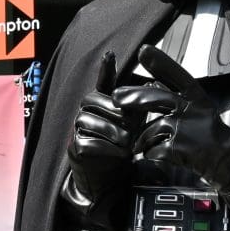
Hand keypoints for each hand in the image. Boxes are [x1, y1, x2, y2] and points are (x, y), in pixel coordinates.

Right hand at [63, 53, 133, 208]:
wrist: (107, 175)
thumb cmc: (120, 146)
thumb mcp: (133, 125)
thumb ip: (138, 108)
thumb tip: (153, 86)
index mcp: (102, 103)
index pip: (102, 82)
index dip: (105, 68)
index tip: (111, 54)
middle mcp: (86, 111)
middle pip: (96, 101)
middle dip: (117, 116)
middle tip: (132, 131)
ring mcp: (77, 128)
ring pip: (92, 121)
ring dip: (115, 134)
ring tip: (128, 145)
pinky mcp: (75, 146)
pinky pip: (90, 141)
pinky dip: (108, 149)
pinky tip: (119, 154)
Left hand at [113, 44, 229, 190]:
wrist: (226, 159)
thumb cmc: (207, 131)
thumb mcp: (197, 107)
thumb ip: (175, 95)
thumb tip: (149, 82)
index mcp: (197, 98)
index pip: (178, 76)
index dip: (161, 63)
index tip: (143, 50)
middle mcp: (192, 110)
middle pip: (157, 98)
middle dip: (134, 97)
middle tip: (116, 97)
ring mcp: (186, 130)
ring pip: (150, 129)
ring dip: (142, 138)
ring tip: (141, 144)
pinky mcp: (181, 149)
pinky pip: (153, 149)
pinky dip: (149, 152)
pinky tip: (154, 153)